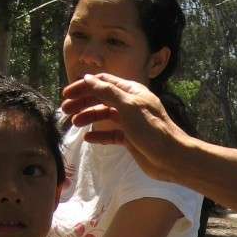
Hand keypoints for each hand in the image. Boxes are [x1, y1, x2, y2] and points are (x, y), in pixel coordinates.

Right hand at [60, 73, 186, 182]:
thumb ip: (107, 92)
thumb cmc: (152, 130)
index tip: (66, 94)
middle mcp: (130, 104)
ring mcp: (130, 121)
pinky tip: (88, 138)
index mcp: (131, 91)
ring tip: (74, 124)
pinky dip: (99, 134)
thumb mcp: (128, 106)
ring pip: (104, 115)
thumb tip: (87, 78)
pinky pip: (110, 134)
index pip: (103, 82)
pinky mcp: (130, 138)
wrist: (171, 157)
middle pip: (101, 98)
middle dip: (82, 102)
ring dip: (88, 117)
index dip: (83, 86)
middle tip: (65, 110)